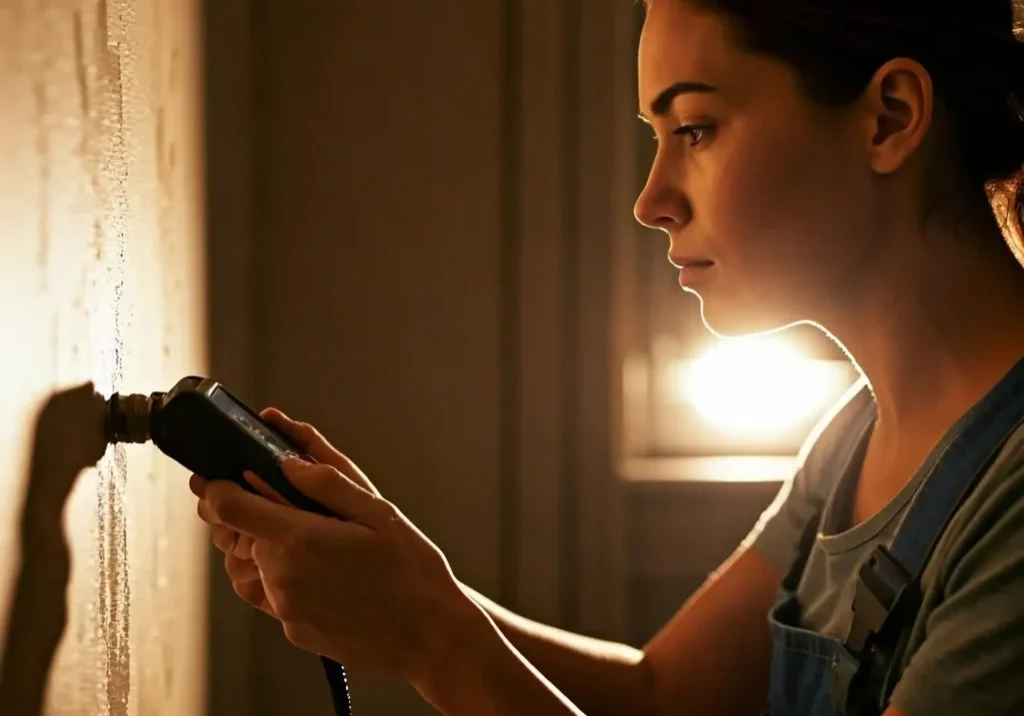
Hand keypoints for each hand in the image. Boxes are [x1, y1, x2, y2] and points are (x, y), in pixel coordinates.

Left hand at [191, 409, 479, 686]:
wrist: (431, 636)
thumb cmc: (412, 570)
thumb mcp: (378, 512)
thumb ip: (327, 480)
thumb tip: (286, 458)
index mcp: (300, 540)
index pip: (226, 506)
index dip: (215, 485)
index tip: (218, 474)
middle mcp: (282, 577)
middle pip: (239, 532)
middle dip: (257, 512)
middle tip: (292, 502)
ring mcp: (285, 608)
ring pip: (250, 564)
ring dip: (264, 545)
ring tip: (308, 538)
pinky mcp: (293, 629)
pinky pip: (270, 592)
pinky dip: (282, 575)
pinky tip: (321, 570)